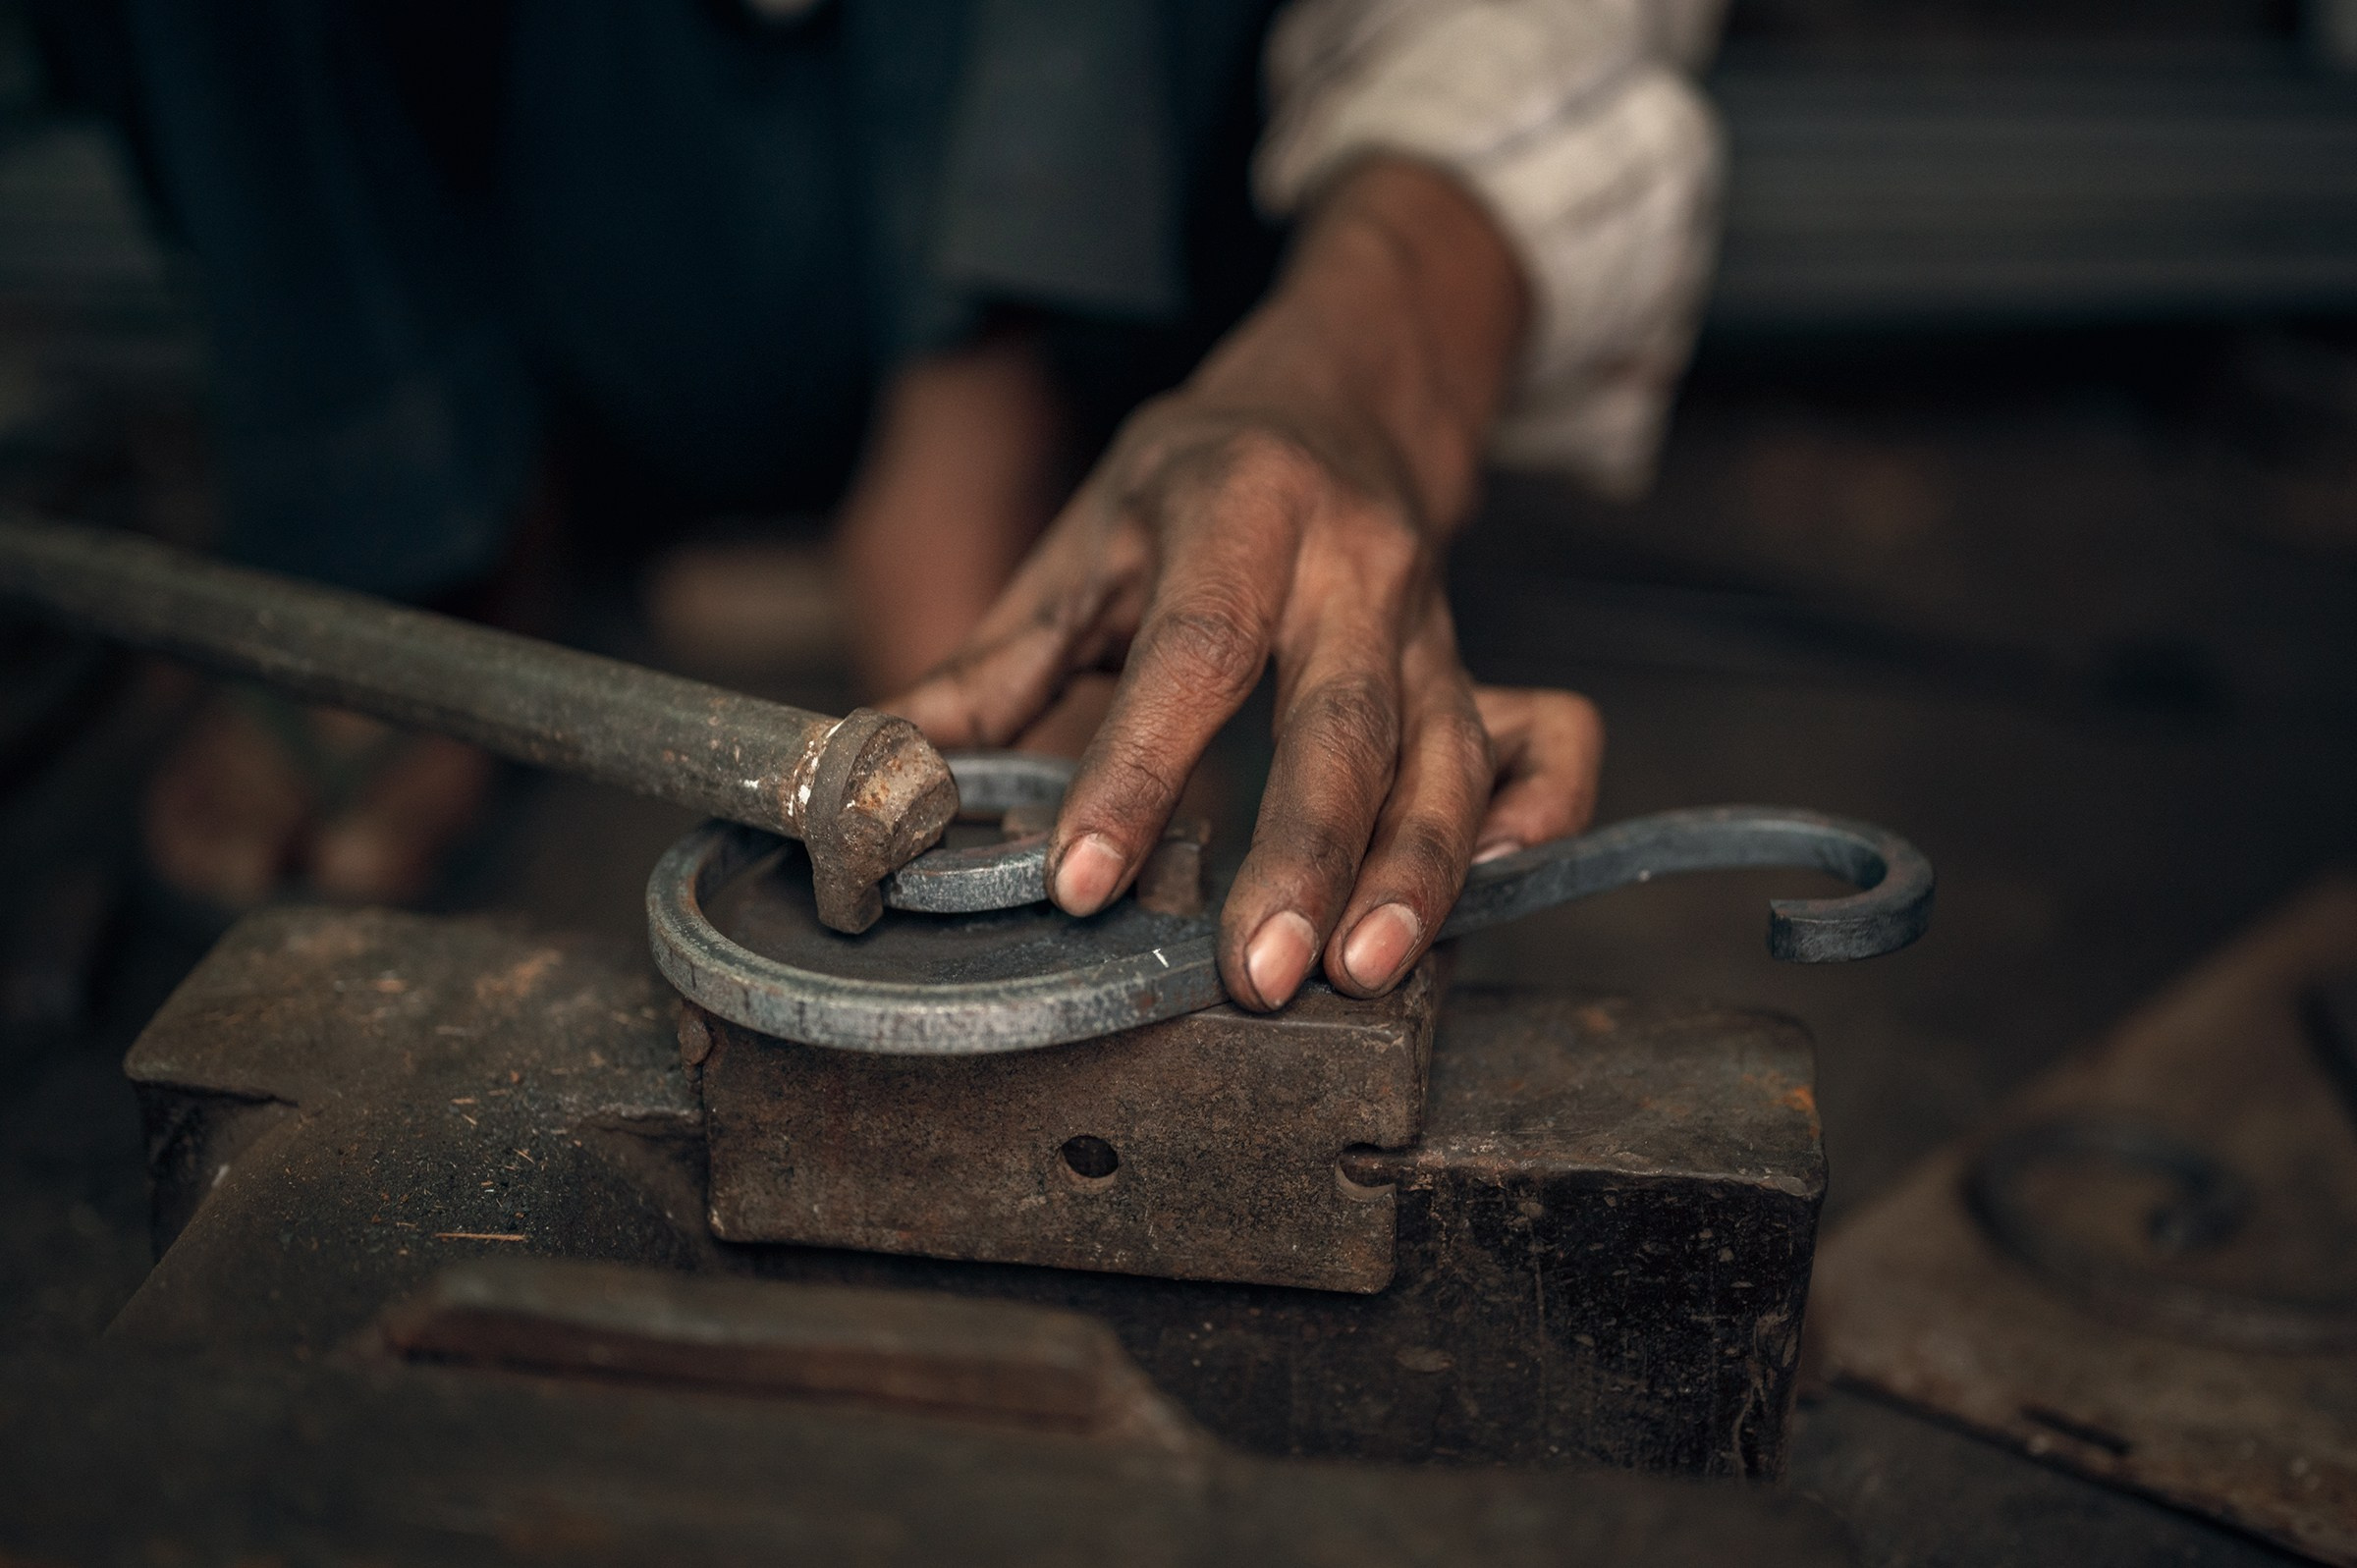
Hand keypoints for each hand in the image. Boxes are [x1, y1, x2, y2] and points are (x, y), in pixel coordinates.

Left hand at [889, 160, 1603, 1007]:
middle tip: (1260, 975)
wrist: (1341, 397)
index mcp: (1237, 513)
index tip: (1085, 879)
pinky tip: (1491, 891)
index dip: (1139, 768)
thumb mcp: (1089, 538)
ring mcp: (1433, 621)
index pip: (1193, 651)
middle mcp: (1354, 565)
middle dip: (1304, 856)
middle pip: (1342, 721)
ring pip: (1445, 754)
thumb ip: (996, 661)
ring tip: (1362, 975)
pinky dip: (1539, 814)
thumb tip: (886, 766)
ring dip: (1412, 873)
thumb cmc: (1199, 482)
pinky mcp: (1480, 663)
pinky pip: (1546, 739)